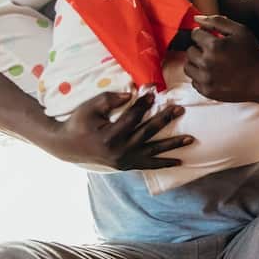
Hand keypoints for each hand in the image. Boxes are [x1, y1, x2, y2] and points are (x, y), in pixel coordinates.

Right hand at [47, 92, 189, 169]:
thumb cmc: (79, 123)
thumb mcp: (90, 107)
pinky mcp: (126, 165)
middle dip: (164, 120)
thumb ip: (110, 99)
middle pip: (147, 132)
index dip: (143, 104)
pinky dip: (163, 163)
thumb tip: (131, 95)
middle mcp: (119, 151)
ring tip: (191, 139)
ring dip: (173, 144)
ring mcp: (124, 160)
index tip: (153, 93)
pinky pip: (148, 164)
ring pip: (153, 151)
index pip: (132, 118)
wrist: (67, 146)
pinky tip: (179, 162)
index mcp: (109, 136)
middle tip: (180, 110)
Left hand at [184, 14, 258, 103]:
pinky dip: (201, 77)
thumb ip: (217, 21)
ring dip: (197, 63)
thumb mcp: (241, 31)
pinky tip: (214, 74)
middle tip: (215, 52)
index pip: (195, 34)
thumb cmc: (253, 54)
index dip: (204, 35)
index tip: (213, 40)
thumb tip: (196, 18)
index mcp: (214, 46)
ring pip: (188, 66)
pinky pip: (194, 81)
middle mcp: (207, 62)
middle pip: (190, 50)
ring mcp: (206, 79)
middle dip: (200, 49)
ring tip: (212, 63)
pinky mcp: (207, 91)